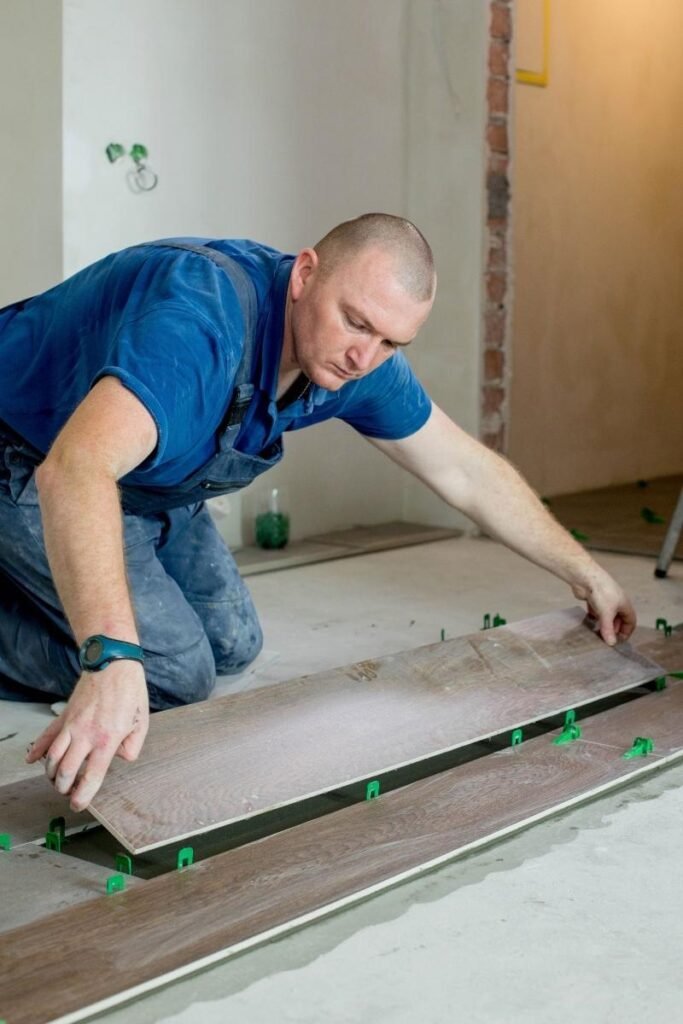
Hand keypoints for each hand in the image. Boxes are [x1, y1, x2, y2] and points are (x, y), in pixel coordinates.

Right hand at [26, 661, 148, 810]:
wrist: (112, 662)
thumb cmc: (129, 690)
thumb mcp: (142, 721)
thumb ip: (132, 745)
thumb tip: (121, 758)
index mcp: (107, 739)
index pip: (91, 775)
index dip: (83, 795)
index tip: (77, 804)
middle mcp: (85, 734)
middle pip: (64, 770)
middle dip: (63, 787)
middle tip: (67, 791)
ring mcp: (72, 725)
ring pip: (52, 756)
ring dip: (51, 772)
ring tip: (56, 779)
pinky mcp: (65, 715)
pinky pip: (47, 735)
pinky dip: (37, 749)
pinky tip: (32, 759)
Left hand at [571, 572, 636, 645]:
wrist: (585, 577)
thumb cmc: (601, 590)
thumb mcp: (607, 614)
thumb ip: (608, 629)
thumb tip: (611, 643)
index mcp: (624, 604)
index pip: (631, 621)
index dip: (627, 631)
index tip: (619, 641)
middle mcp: (616, 602)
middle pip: (618, 619)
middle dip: (614, 629)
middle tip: (607, 638)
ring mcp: (604, 600)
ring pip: (606, 616)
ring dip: (603, 624)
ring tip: (598, 632)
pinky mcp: (593, 598)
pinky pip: (596, 611)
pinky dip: (594, 617)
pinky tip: (590, 621)